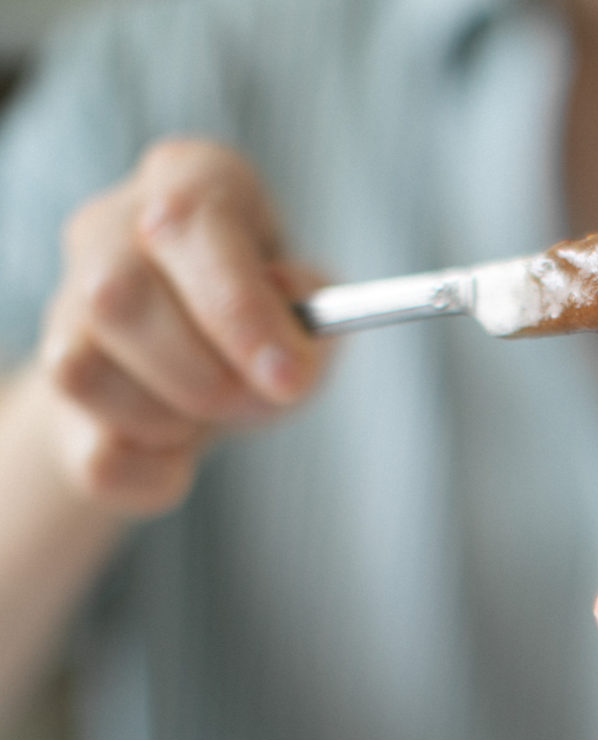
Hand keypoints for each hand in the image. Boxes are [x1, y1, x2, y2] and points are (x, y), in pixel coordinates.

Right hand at [36, 137, 326, 516]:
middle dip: (203, 374)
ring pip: (83, 371)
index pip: (186, 220)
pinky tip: (177, 448)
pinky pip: (99, 455)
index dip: (238, 307)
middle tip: (253, 398)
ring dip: (170, 420)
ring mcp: (66, 310)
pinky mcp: (57, 397)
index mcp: (185, 182)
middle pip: (118, 296)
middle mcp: (109, 229)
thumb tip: (285, 316)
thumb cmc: (261, 334)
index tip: (286, 375)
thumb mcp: (313, 315)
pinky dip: (158, 474)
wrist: (200, 390)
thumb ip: (316, 313)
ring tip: (206, 411)